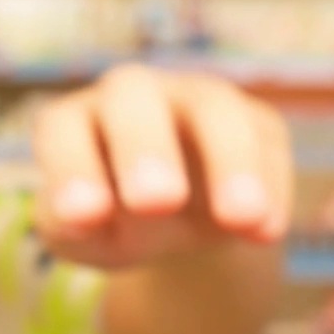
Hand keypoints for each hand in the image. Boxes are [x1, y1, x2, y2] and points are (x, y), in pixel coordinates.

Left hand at [32, 64, 293, 269]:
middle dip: (145, 147)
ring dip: (229, 162)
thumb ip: (72, 229)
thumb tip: (83, 218)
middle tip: (156, 202)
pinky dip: (269, 187)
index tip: (84, 216)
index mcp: (76, 122)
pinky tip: (264, 233)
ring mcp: (197, 101)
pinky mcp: (253, 123)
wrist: (175, 225)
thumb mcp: (85, 237)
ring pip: (215, 111)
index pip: (64, 129)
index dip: (71, 166)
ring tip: (240, 219)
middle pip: (134, 96)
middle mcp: (133, 96)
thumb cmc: (113, 224)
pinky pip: (266, 144)